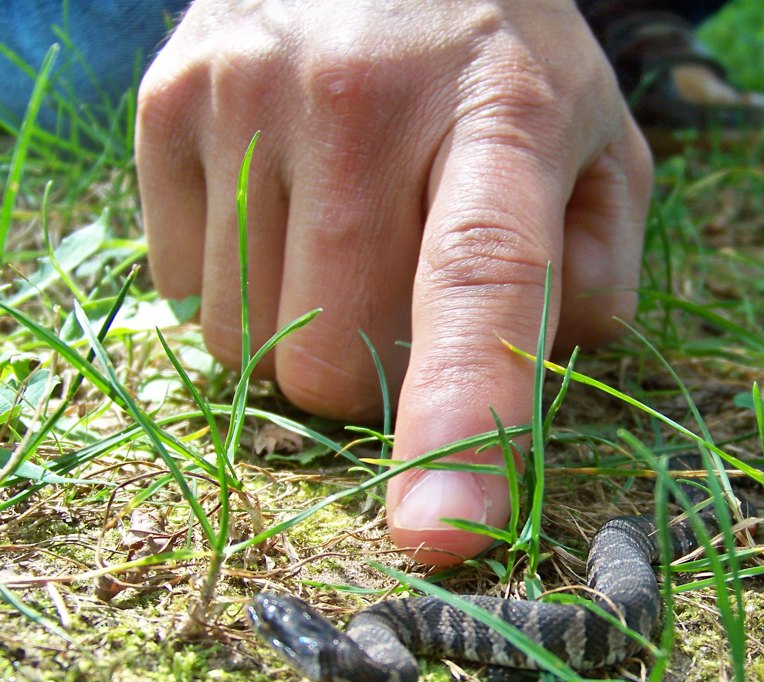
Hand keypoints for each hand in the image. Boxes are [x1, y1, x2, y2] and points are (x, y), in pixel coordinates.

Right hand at [136, 0, 651, 564]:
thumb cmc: (500, 65)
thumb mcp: (598, 148)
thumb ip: (593, 278)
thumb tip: (511, 393)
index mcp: (503, 116)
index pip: (479, 283)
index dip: (461, 421)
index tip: (440, 535)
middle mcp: (360, 99)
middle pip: (331, 363)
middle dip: (372, 379)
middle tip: (402, 294)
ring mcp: (245, 94)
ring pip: (242, 343)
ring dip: (296, 336)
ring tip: (339, 237)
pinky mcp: (165, 99)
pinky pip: (177, 288)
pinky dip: (234, 288)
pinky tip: (279, 211)